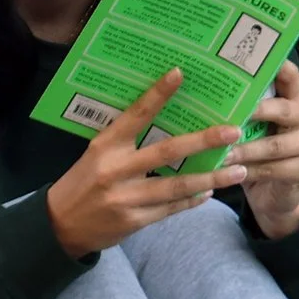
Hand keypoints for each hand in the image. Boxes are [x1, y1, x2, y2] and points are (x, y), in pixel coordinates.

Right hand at [46, 68, 246, 257]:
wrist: (60, 224)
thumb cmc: (84, 181)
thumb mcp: (98, 154)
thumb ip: (127, 141)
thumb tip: (168, 120)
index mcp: (106, 145)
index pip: (135, 114)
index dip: (157, 94)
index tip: (180, 74)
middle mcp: (116, 169)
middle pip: (167, 151)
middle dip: (203, 141)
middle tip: (233, 131)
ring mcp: (126, 197)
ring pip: (177, 185)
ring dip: (211, 177)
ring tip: (238, 170)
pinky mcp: (134, 220)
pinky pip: (171, 208)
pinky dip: (193, 199)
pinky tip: (211, 192)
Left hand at [239, 61, 298, 240]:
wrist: (274, 194)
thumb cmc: (257, 152)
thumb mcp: (252, 128)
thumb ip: (244, 110)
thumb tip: (208, 91)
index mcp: (296, 100)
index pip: (291, 77)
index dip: (278, 67)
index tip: (256, 60)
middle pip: (285, 110)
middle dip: (257, 112)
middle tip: (231, 116)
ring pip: (276, 145)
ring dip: (247, 150)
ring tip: (223, 153)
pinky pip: (275, 169)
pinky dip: (251, 171)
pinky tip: (233, 173)